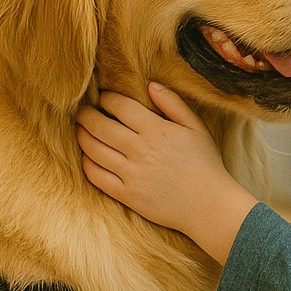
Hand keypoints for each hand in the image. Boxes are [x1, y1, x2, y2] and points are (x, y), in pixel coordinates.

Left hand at [75, 83, 257, 263]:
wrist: (208, 205)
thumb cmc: (204, 163)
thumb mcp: (196, 127)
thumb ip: (173, 103)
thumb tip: (151, 85)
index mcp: (157, 130)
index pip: (120, 106)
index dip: (106, 98)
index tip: (103, 97)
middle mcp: (141, 150)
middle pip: (100, 126)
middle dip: (86, 115)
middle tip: (82, 112)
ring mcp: (132, 174)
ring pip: (93, 149)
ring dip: (82, 136)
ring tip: (81, 130)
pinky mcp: (127, 195)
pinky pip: (96, 176)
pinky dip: (87, 164)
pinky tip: (88, 157)